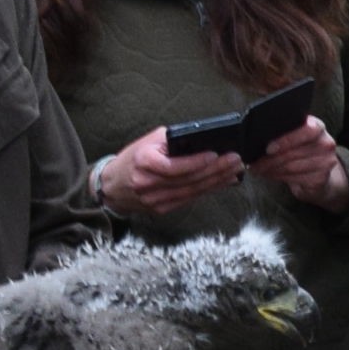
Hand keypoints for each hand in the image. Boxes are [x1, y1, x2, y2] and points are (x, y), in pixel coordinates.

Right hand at [97, 125, 247, 218]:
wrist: (113, 185)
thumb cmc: (135, 158)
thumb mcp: (149, 141)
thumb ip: (174, 141)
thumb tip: (204, 141)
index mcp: (143, 162)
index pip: (173, 166)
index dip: (196, 162)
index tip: (215, 155)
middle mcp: (147, 183)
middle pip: (187, 179)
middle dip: (215, 170)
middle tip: (235, 161)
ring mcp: (154, 200)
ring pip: (191, 191)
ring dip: (216, 181)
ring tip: (234, 171)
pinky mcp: (161, 209)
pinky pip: (189, 199)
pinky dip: (207, 190)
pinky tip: (222, 182)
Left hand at [254, 117, 347, 207]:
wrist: (321, 171)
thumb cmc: (302, 150)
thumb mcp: (296, 136)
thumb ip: (284, 133)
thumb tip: (258, 140)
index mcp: (317, 127)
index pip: (305, 130)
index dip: (285, 140)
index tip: (268, 149)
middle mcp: (325, 143)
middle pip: (293, 152)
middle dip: (269, 159)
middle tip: (254, 164)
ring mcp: (326, 162)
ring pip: (291, 167)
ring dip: (271, 170)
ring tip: (259, 169)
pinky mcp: (321, 179)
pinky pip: (295, 178)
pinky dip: (279, 177)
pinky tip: (271, 175)